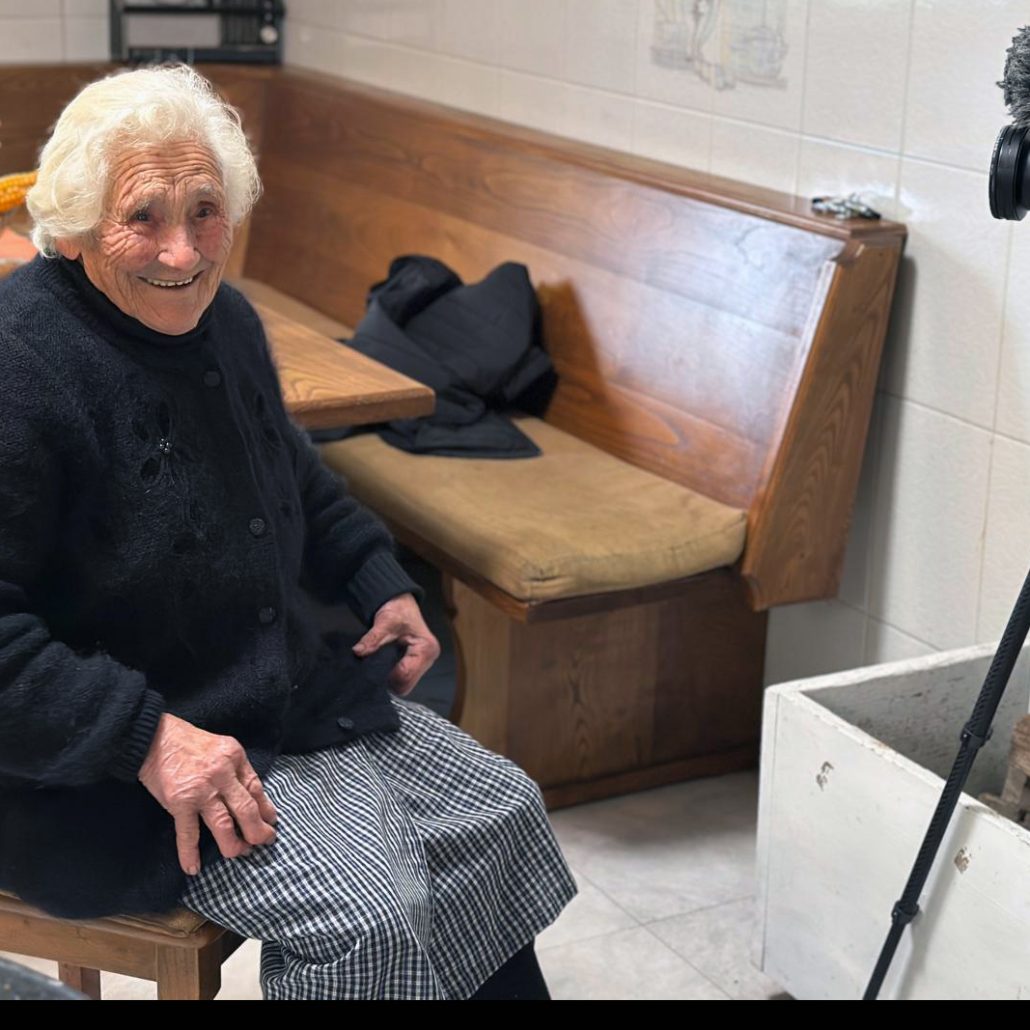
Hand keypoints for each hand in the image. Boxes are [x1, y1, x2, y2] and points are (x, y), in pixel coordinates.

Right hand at [138, 713, 278, 876]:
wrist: (154, 738)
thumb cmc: (188, 742)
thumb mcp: (221, 747)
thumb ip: (236, 769)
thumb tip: (251, 796)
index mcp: (235, 758)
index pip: (256, 788)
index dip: (265, 808)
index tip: (271, 822)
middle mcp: (222, 774)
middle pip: (246, 809)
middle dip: (257, 831)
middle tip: (263, 842)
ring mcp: (201, 790)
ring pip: (223, 825)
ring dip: (233, 844)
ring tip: (239, 854)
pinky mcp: (180, 803)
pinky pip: (188, 834)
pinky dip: (190, 854)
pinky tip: (193, 868)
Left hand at [352, 592, 440, 696]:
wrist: (401, 604)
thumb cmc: (398, 610)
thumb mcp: (385, 621)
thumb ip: (373, 638)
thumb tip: (359, 652)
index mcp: (426, 649)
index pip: (405, 675)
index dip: (386, 675)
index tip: (372, 667)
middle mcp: (428, 659)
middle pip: (405, 685)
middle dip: (388, 680)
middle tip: (374, 667)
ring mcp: (423, 664)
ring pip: (404, 685)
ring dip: (389, 679)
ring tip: (378, 665)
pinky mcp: (416, 666)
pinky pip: (403, 680)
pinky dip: (391, 676)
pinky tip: (383, 666)